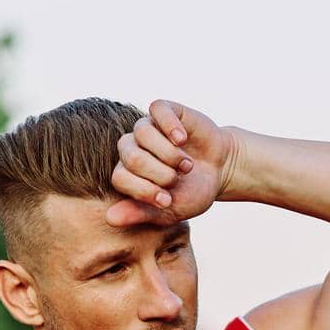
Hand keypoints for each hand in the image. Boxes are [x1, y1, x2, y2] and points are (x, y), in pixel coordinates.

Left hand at [106, 99, 240, 228]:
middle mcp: (132, 148)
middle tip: (177, 180)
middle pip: (132, 157)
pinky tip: (183, 139)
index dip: (144, 191)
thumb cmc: (191, 193)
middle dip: (160, 174)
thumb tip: (110, 219)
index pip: (120, 178)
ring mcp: (147, 127)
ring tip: (186, 166)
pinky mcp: (164, 111)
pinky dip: (170, 126)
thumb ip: (140, 214)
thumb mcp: (168, 211)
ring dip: (170, 154)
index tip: (168, 200)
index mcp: (127, 174)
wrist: (219, 171)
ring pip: (143, 133)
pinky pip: (157, 109)